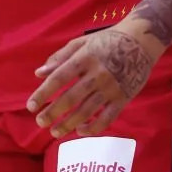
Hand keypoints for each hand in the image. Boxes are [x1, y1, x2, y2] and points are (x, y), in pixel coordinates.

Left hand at [26, 25, 157, 137]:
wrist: (141, 41)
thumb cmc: (107, 40)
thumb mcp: (82, 42)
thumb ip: (60, 57)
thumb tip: (38, 73)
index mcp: (84, 57)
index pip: (59, 78)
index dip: (43, 93)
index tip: (31, 106)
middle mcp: (97, 73)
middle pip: (71, 98)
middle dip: (53, 113)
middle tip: (40, 123)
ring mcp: (111, 87)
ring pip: (87, 111)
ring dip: (69, 124)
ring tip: (55, 132)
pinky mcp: (124, 98)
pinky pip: (107, 118)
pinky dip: (93, 128)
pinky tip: (80, 131)